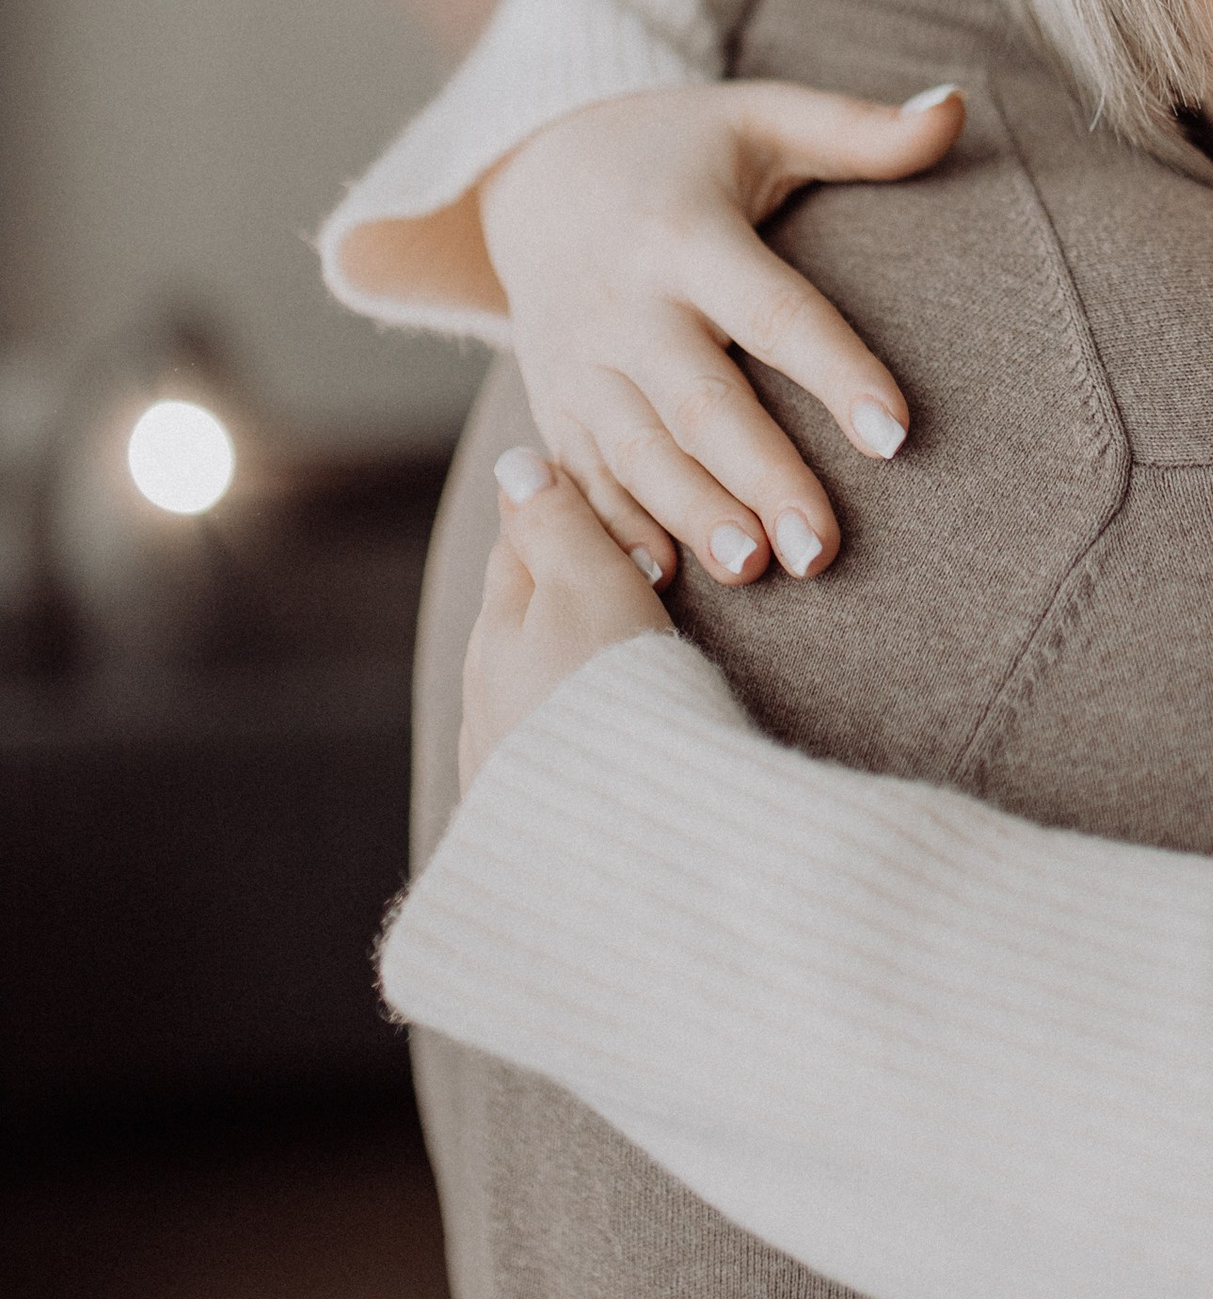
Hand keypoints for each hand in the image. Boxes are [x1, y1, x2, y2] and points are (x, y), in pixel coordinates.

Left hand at [458, 448, 674, 793]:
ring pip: (530, 684)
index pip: (523, 542)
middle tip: (641, 585)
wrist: (616, 835)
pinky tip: (599, 743)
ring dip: (568, 669)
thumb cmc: (612, 693)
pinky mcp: (520, 811)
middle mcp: (484, 688)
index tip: (626, 515)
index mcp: (499, 621)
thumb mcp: (592, 586)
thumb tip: (513, 464)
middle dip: (567, 596)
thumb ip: (558, 525)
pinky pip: (540, 749)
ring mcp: (498, 754)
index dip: (574, 518)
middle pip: (522, 616)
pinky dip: (568, 730)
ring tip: (627, 669)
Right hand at [477, 78, 966, 586]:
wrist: (527, 170)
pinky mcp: (553, 403)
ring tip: (757, 570)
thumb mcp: (761, 117)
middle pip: (699, 400)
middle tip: (823, 549)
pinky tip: (658, 583)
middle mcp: (625, 303)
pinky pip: (581, 477)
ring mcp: (579, 360)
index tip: (898, 434)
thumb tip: (958, 106)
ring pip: (636, 451)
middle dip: (760, 475)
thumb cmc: (678, 147)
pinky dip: (614, 530)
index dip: (835, 371)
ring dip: (693, 515)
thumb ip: (860, 130)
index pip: (773, 310)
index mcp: (684, 233)